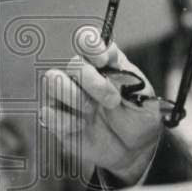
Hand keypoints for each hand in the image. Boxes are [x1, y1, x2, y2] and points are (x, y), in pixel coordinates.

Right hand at [41, 25, 162, 185]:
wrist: (135, 148)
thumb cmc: (139, 116)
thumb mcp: (143, 95)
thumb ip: (126, 73)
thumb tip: (107, 51)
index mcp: (105, 64)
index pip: (89, 42)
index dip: (91, 46)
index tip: (102, 59)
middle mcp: (83, 76)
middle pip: (74, 64)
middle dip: (93, 82)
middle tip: (112, 100)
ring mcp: (68, 96)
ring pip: (53, 81)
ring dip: (75, 97)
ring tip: (92, 112)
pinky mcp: (58, 119)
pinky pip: (48, 112)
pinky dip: (65, 121)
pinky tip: (81, 127)